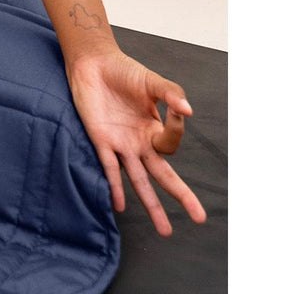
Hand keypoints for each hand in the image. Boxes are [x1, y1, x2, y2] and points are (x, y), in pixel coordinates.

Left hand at [67, 47, 206, 236]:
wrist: (93, 63)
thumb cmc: (123, 72)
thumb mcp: (152, 81)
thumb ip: (171, 94)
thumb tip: (189, 111)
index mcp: (153, 128)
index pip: (171, 143)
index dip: (178, 130)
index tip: (179, 111)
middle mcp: (139, 142)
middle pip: (163, 175)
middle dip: (181, 196)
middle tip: (200, 218)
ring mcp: (121, 144)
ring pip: (139, 180)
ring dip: (151, 204)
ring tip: (165, 230)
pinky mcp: (100, 140)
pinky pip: (109, 167)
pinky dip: (115, 186)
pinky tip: (119, 205)